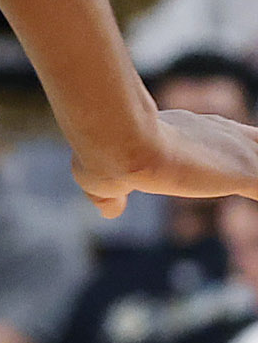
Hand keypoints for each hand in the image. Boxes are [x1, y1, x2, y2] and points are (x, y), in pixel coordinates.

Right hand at [76, 105, 257, 216]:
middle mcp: (220, 134)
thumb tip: (108, 211)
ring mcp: (237, 152)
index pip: (227, 140)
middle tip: (255, 178)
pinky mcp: (248, 173)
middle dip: (256, 162)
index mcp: (188, 130)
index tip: (245, 166)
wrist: (119, 139)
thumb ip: (108, 195)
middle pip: (257, 143)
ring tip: (257, 182)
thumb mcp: (100, 179)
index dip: (238, 155)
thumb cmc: (105, 152)